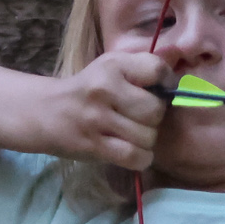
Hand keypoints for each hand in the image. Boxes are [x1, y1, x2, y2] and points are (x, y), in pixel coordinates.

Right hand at [38, 50, 169, 171]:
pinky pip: (135, 157)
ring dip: (145, 140)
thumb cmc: (87, 91)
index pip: (157, 69)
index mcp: (113, 65)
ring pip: (148, 136)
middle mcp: (105, 89)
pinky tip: (132, 152)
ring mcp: (98, 119)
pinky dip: (140, 158)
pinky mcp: (94, 145)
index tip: (159, 91)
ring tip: (131, 135)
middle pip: (155, 110)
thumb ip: (142, 70)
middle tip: (140, 118)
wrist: (45, 112)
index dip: (167, 83)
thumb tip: (180, 82)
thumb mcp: (110, 68)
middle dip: (154, 118)